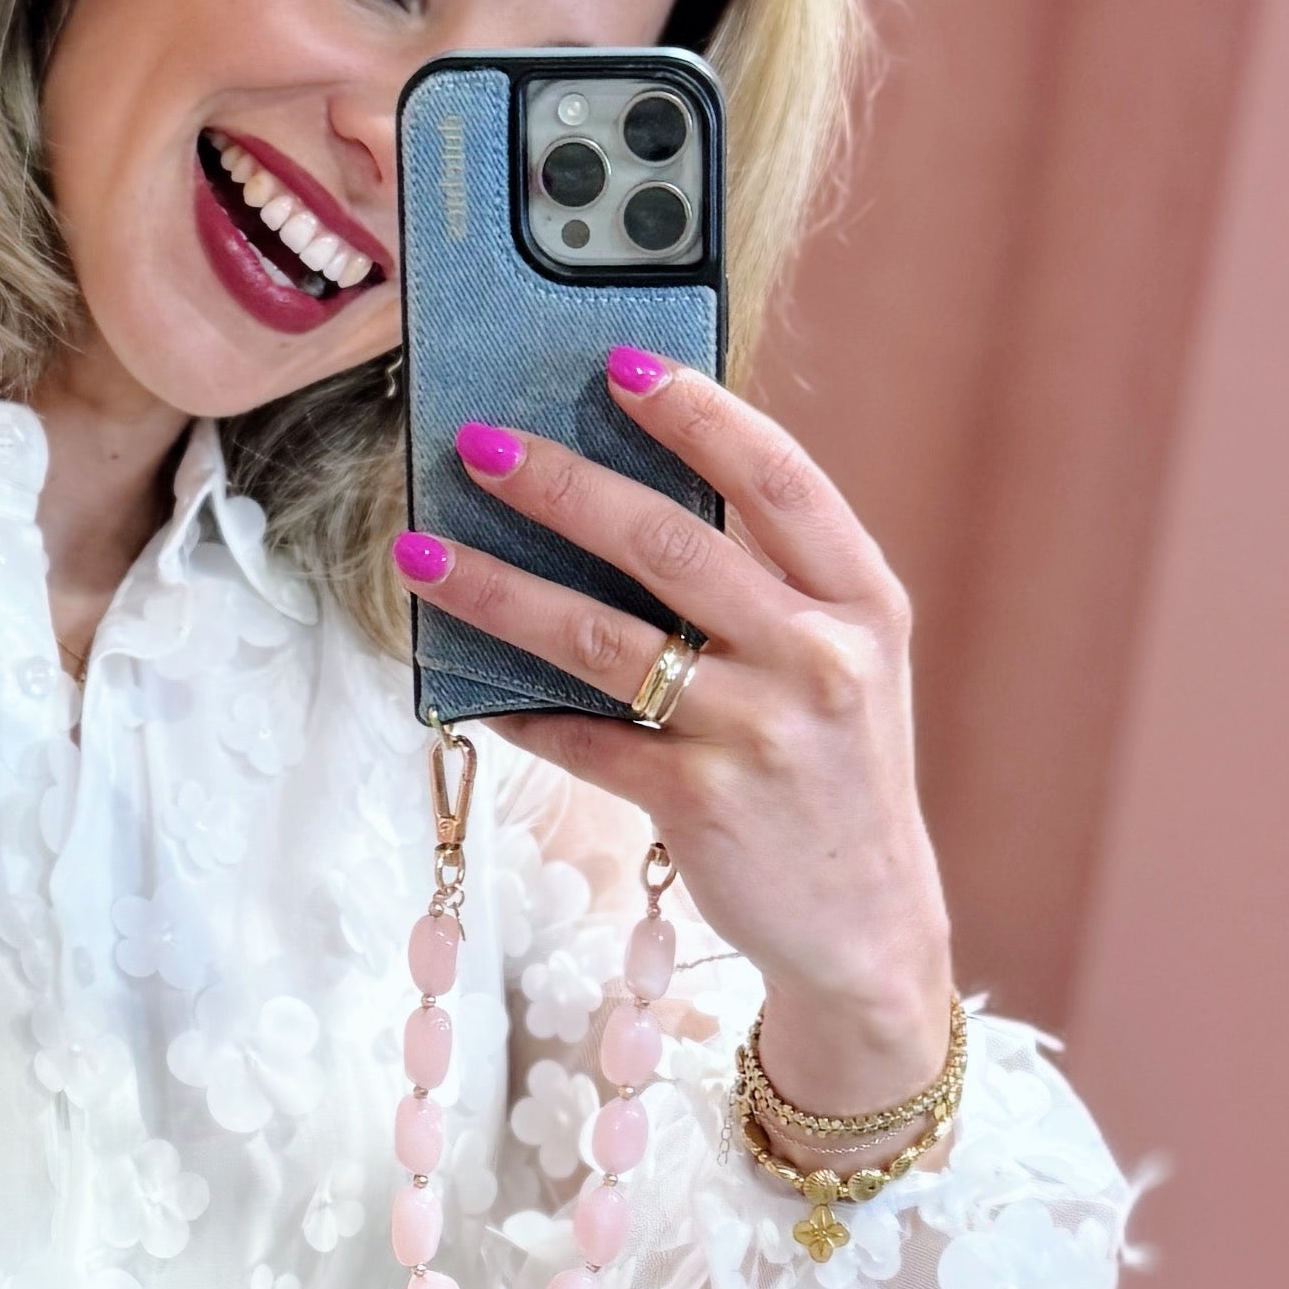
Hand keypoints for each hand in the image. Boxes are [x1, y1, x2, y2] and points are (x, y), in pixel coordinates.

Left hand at [399, 357, 956, 1116]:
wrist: (867, 923)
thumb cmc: (831, 768)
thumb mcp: (839, 661)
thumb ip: (767, 582)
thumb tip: (619, 492)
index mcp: (861, 601)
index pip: (780, 478)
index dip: (699, 413)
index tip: (619, 364)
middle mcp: (818, 658)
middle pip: (672, 544)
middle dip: (562, 485)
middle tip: (479, 443)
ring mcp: (759, 733)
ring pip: (602, 639)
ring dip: (498, 590)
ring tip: (421, 552)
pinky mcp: (700, 803)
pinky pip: (582, 739)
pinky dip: (516, 710)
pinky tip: (464, 686)